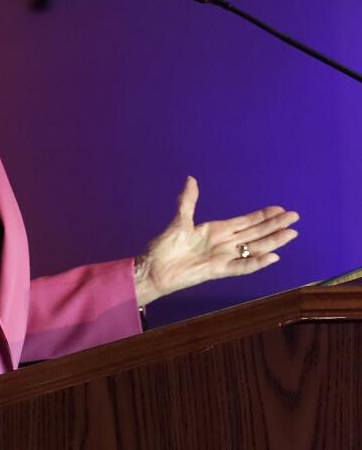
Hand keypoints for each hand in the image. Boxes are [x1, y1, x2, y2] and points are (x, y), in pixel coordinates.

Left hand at [134, 176, 299, 306]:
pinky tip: (272, 256)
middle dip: (274, 225)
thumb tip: (191, 179)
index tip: (280, 209)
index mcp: (216, 230)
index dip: (263, 216)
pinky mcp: (218, 271)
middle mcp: (224, 244)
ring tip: (291, 234)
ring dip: (272, 242)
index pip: (246, 222)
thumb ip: (188, 201)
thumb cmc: (165, 246)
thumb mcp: (179, 220)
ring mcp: (223, 257)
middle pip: (255, 233)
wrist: (154, 267)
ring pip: (254, 248)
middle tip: (295, 217)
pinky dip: (256, 262)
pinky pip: (241, 266)